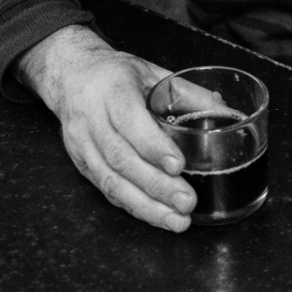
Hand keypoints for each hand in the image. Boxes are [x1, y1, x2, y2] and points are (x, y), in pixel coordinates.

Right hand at [15, 25, 195, 231]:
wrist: (70, 76)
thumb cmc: (115, 73)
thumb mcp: (150, 71)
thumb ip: (185, 92)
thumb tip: (222, 109)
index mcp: (112, 90)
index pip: (130, 122)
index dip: (153, 146)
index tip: (179, 165)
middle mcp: (92, 119)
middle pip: (121, 159)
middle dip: (156, 185)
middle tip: (187, 202)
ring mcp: (82, 144)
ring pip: (111, 181)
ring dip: (146, 206)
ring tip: (177, 221)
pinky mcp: (80, 164)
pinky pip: (106, 189)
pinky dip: (133, 206)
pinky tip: (156, 216)